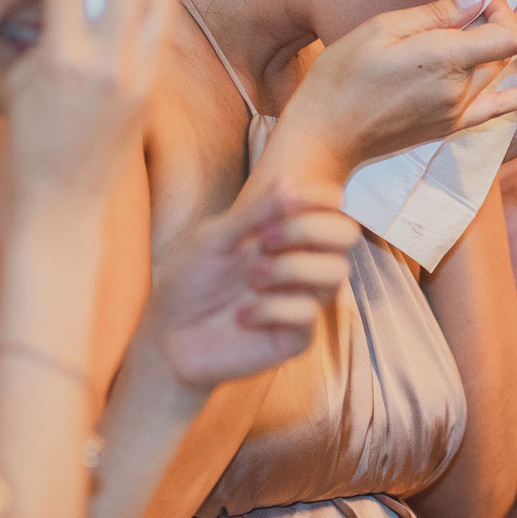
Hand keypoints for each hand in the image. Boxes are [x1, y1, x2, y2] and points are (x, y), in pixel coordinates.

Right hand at [0, 0, 171, 225]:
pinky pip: (155, 40)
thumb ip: (41, 38)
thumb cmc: (23, 153)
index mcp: (65, 60)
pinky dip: (140, 20)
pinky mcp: (151, 96)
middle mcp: (109, 66)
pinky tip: (118, 22)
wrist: (59, 211)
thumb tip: (57, 1)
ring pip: (157, 5)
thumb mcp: (15, 86)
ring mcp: (138, 81)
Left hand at [144, 180, 357, 391]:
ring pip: (337, 272)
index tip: (285, 199)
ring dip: (291, 268)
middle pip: (347, 234)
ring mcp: (303, 299)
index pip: (331, 207)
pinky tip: (242, 317)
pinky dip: (272, 308)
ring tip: (252, 277)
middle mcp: (302, 264)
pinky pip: (308, 313)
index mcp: (285, 234)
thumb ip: (253, 212)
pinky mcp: (298, 337)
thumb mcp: (214, 238)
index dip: (322, 196)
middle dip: (309, 228)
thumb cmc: (190, 282)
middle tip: (265, 238)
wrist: (169, 336)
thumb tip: (290, 180)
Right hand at [270, 0, 516, 180]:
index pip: (506, 32)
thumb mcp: (382, 30)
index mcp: (443, 60)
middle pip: (510, 50)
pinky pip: (500, 109)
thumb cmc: (342, 76)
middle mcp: (459, 89)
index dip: (508, 7)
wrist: (325, 137)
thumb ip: (436, 14)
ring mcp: (457, 112)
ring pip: (505, 72)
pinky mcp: (450, 128)